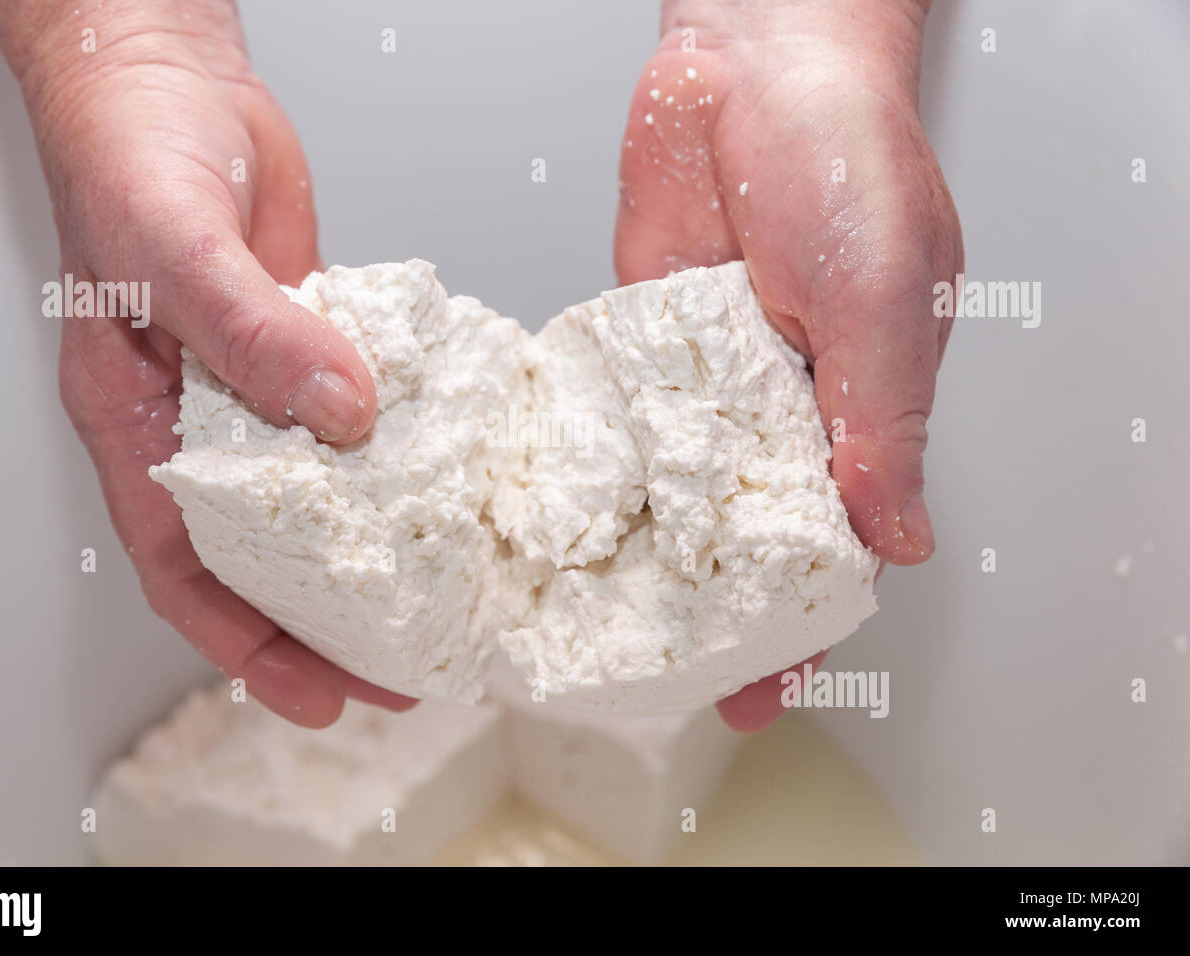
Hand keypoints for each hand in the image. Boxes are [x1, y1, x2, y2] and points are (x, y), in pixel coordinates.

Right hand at [0, 0, 413, 725]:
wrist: (169, 75)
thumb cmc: (128, 155)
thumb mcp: (176, 253)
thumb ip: (254, 339)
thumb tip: (342, 415)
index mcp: (139, 424)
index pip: (185, 567)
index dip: (246, 645)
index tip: (313, 696)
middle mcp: (201, 419)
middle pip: (260, 553)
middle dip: (323, 622)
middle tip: (399, 668)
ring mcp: (260, 384)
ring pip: (315, 491)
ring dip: (368, 545)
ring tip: (435, 594)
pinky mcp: (309, 343)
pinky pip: (355, 412)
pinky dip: (395, 449)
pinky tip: (441, 477)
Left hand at [614, 0, 961, 730]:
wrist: (751, 57)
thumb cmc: (846, 152)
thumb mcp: (886, 294)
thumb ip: (886, 421)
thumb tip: (900, 537)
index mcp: (861, 406)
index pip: (834, 540)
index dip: (805, 621)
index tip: (766, 687)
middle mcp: (778, 404)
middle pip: (742, 534)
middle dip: (708, 611)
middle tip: (666, 680)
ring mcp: (700, 379)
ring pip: (673, 489)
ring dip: (642, 553)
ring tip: (596, 624)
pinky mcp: (636, 342)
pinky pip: (615, 420)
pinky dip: (593, 470)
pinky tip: (561, 521)